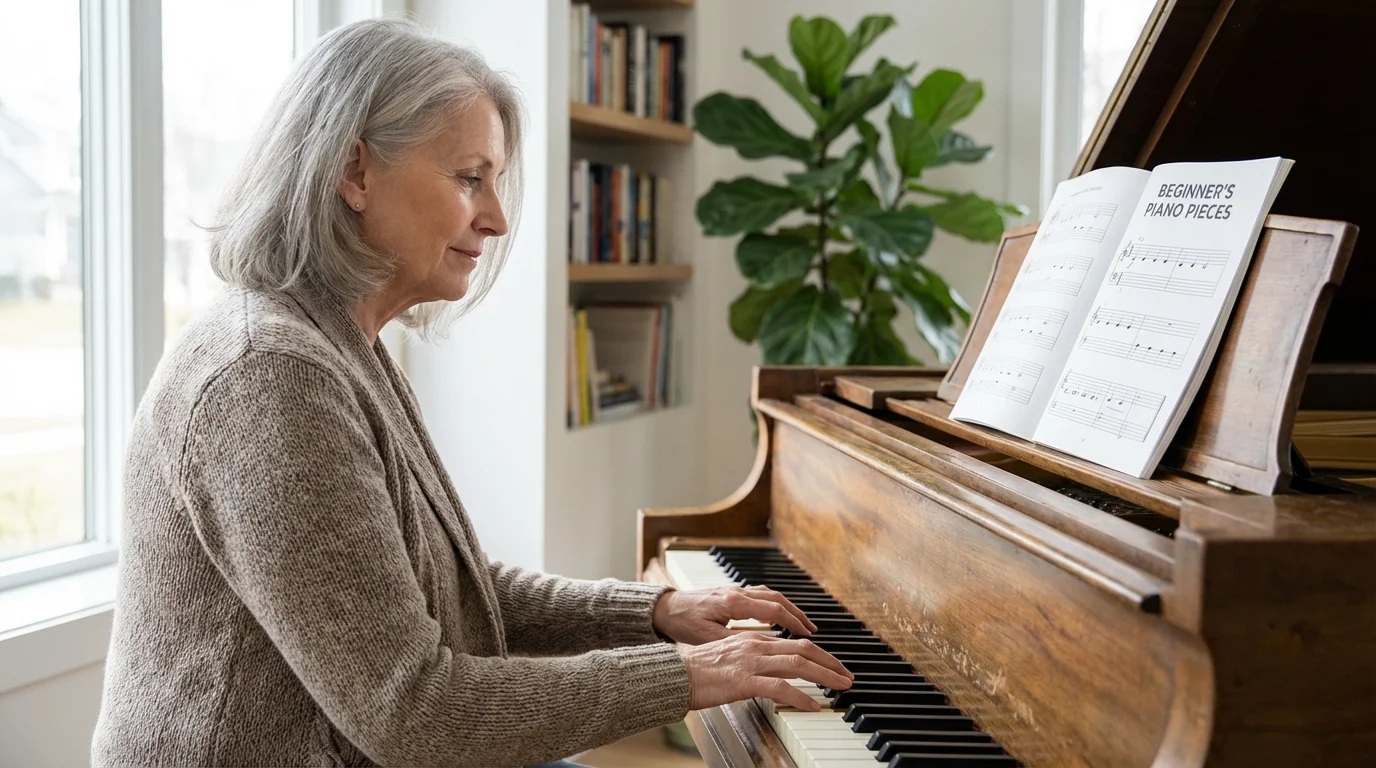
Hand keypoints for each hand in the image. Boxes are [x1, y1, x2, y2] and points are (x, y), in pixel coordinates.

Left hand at [652, 586, 818, 644]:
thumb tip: (762, 650)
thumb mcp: (707, 638)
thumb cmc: (681, 623)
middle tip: (813, 632)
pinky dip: (774, 605)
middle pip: (777, 600)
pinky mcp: (730, 593)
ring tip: (801, 625)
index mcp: (733, 602)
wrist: (663, 608)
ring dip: (788, 608)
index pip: (773, 610)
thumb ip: (735, 642)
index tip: (808, 636)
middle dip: (798, 615)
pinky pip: (760, 595)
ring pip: (770, 595)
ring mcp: (734, 590)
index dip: (794, 622)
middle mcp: (737, 592)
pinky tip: (779, 616)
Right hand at [679, 633, 852, 710]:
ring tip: (841, 686)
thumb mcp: (728, 657)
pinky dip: (802, 696)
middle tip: (847, 675)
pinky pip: (781, 687)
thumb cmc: (695, 671)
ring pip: (798, 664)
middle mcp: (755, 645)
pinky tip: (813, 705)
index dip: (818, 654)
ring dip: (825, 675)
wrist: (672, 674)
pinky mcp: (743, 680)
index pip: (793, 643)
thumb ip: (750, 660)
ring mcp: (750, 662)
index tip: (833, 665)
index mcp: (752, 639)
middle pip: (803, 649)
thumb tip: (770, 673)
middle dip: (830, 662)